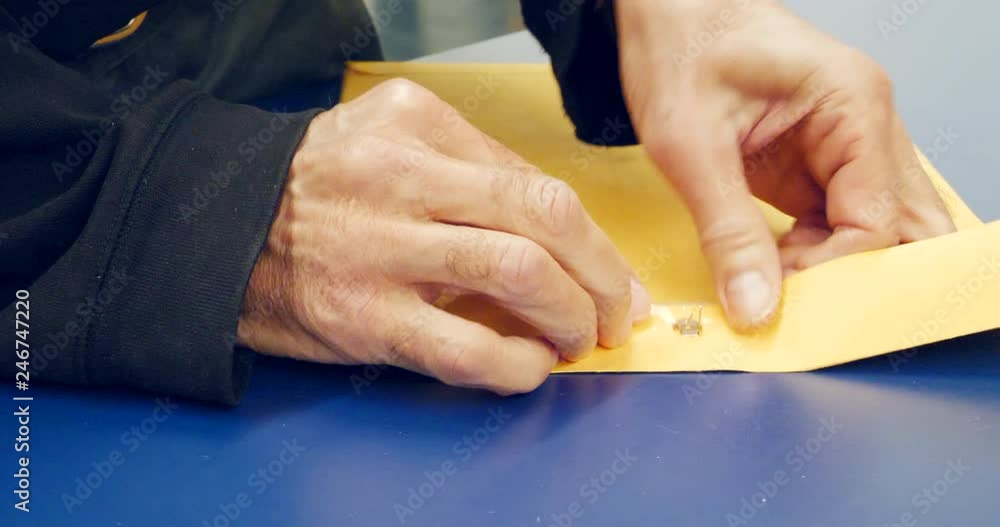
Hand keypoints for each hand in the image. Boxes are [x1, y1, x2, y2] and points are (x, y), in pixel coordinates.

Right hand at [238, 79, 649, 393]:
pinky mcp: (364, 316)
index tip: (613, 274)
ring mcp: (381, 248)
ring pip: (516, 272)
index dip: (594, 239)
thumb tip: (561, 235)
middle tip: (614, 312)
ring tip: (575, 338)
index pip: (535, 181)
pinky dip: (515, 363)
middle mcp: (402, 178)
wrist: (216, 229)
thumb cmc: (317, 189)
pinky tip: (528, 365)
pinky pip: (463, 347)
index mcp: (417, 125)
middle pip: (543, 218)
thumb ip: (471, 172)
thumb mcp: (389, 140)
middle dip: (601, 276)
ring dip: (569, 315)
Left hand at [615, 0, 954, 327]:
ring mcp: (846, 144)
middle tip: (800, 310)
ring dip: (831, 269)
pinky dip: (811, 256)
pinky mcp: (817, 162)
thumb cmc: (679, 46)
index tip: (781, 299)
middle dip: (856, 278)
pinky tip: (770, 270)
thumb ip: (727, 232)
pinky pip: (835, 223)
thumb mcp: (689, 145)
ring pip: (872, 231)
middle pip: (900, 228)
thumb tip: (755, 306)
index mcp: (853, 106)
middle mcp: (866, 125)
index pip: (878, 221)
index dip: (833, 273)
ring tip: (775, 288)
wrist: (665, 11)